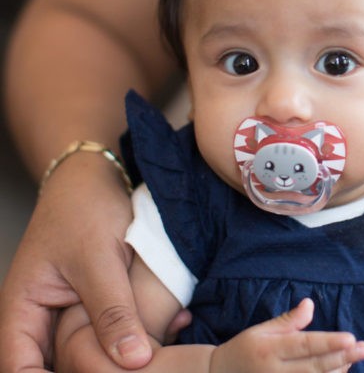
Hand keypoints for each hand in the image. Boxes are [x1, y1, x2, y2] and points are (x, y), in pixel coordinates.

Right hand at [0, 158, 152, 370]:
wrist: (97, 176)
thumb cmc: (84, 208)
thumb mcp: (98, 258)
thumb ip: (112, 310)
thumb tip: (134, 361)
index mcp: (21, 311)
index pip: (22, 372)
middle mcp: (42, 320)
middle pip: (59, 369)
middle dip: (99, 372)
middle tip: (144, 369)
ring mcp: (70, 313)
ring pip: (92, 353)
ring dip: (126, 354)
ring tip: (166, 350)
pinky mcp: (97, 303)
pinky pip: (115, 329)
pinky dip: (141, 332)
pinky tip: (176, 323)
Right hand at [210, 298, 363, 372]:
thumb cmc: (244, 349)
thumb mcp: (262, 329)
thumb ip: (289, 320)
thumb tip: (310, 304)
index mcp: (270, 349)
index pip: (304, 345)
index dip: (328, 342)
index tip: (351, 337)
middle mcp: (275, 372)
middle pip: (315, 367)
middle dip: (343, 357)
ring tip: (354, 359)